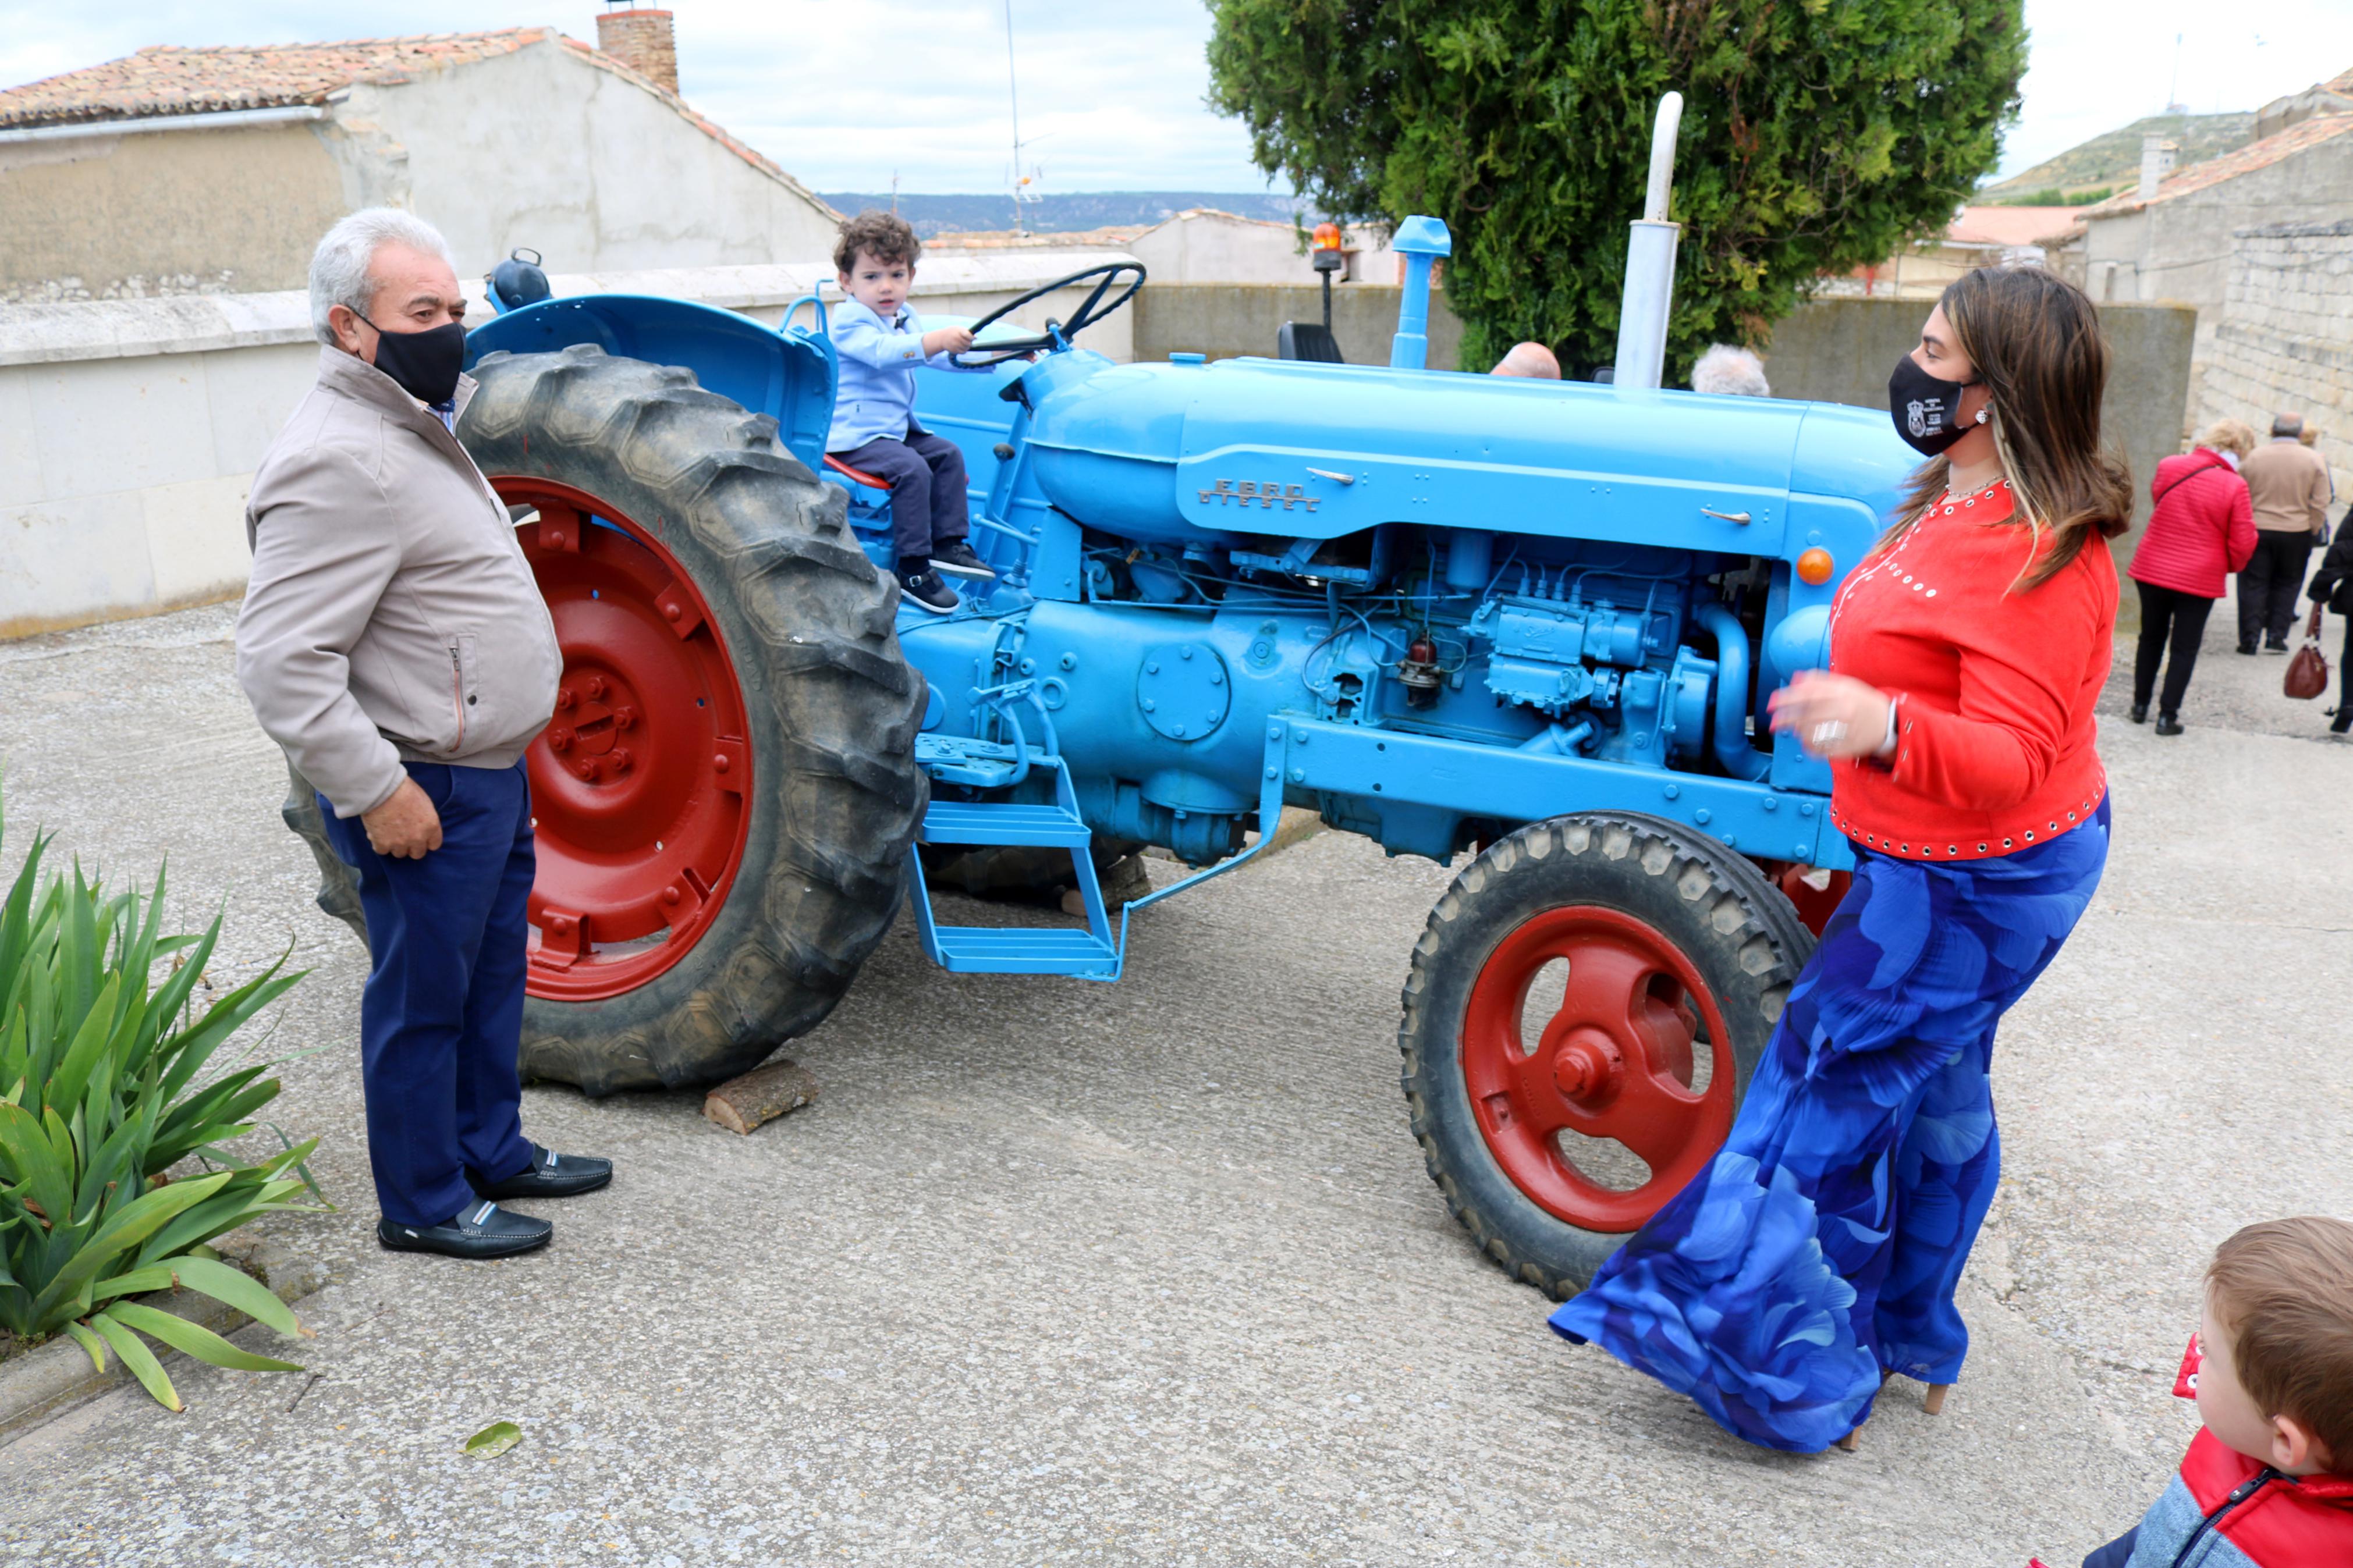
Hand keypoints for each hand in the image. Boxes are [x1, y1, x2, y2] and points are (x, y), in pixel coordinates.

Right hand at [362, 777, 442, 858]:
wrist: (382, 790)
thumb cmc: (404, 790)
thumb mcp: (424, 802)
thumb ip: (425, 818)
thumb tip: (421, 825)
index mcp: (431, 827)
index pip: (434, 845)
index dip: (426, 842)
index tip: (420, 838)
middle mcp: (418, 838)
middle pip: (417, 853)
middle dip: (411, 846)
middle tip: (403, 837)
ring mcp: (400, 843)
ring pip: (400, 853)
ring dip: (394, 845)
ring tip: (388, 832)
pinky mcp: (383, 844)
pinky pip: (382, 851)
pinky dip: (378, 843)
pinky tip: (376, 834)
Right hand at [924, 326, 975, 355]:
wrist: (942, 338)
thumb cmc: (953, 332)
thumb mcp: (959, 329)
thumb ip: (967, 332)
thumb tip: (976, 337)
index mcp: (959, 331)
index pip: (968, 335)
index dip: (972, 337)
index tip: (974, 338)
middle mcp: (956, 338)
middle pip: (969, 343)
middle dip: (969, 342)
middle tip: (967, 340)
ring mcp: (955, 345)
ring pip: (967, 348)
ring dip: (967, 346)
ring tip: (963, 343)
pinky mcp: (954, 350)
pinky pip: (963, 352)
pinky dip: (964, 350)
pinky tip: (961, 346)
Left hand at [1767, 670, 1894, 760]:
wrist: (1888, 722)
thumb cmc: (1862, 701)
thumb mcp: (1845, 684)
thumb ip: (1820, 681)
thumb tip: (1795, 679)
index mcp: (1843, 693)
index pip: (1808, 695)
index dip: (1786, 699)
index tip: (1772, 704)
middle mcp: (1844, 711)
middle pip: (1806, 717)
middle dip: (1786, 720)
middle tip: (1774, 723)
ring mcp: (1846, 731)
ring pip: (1811, 734)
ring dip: (1798, 733)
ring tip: (1795, 730)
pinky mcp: (1846, 748)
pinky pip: (1821, 750)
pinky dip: (1809, 747)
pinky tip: (1806, 742)